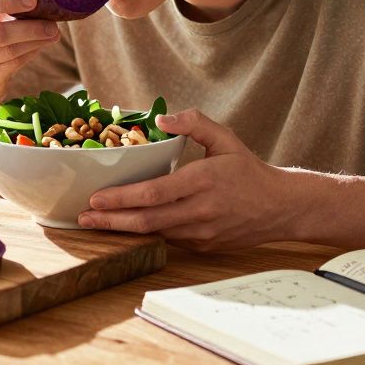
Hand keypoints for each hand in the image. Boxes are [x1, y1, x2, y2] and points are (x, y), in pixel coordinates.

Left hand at [78, 109, 299, 251]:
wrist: (281, 207)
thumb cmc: (248, 169)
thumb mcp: (225, 138)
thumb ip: (194, 123)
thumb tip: (162, 118)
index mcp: (203, 180)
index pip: (155, 193)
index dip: (123, 198)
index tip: (96, 198)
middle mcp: (201, 210)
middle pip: (148, 220)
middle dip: (111, 221)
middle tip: (84, 218)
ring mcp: (202, 232)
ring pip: (156, 234)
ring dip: (124, 230)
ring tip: (96, 224)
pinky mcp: (204, 246)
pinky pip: (170, 239)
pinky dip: (148, 233)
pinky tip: (128, 226)